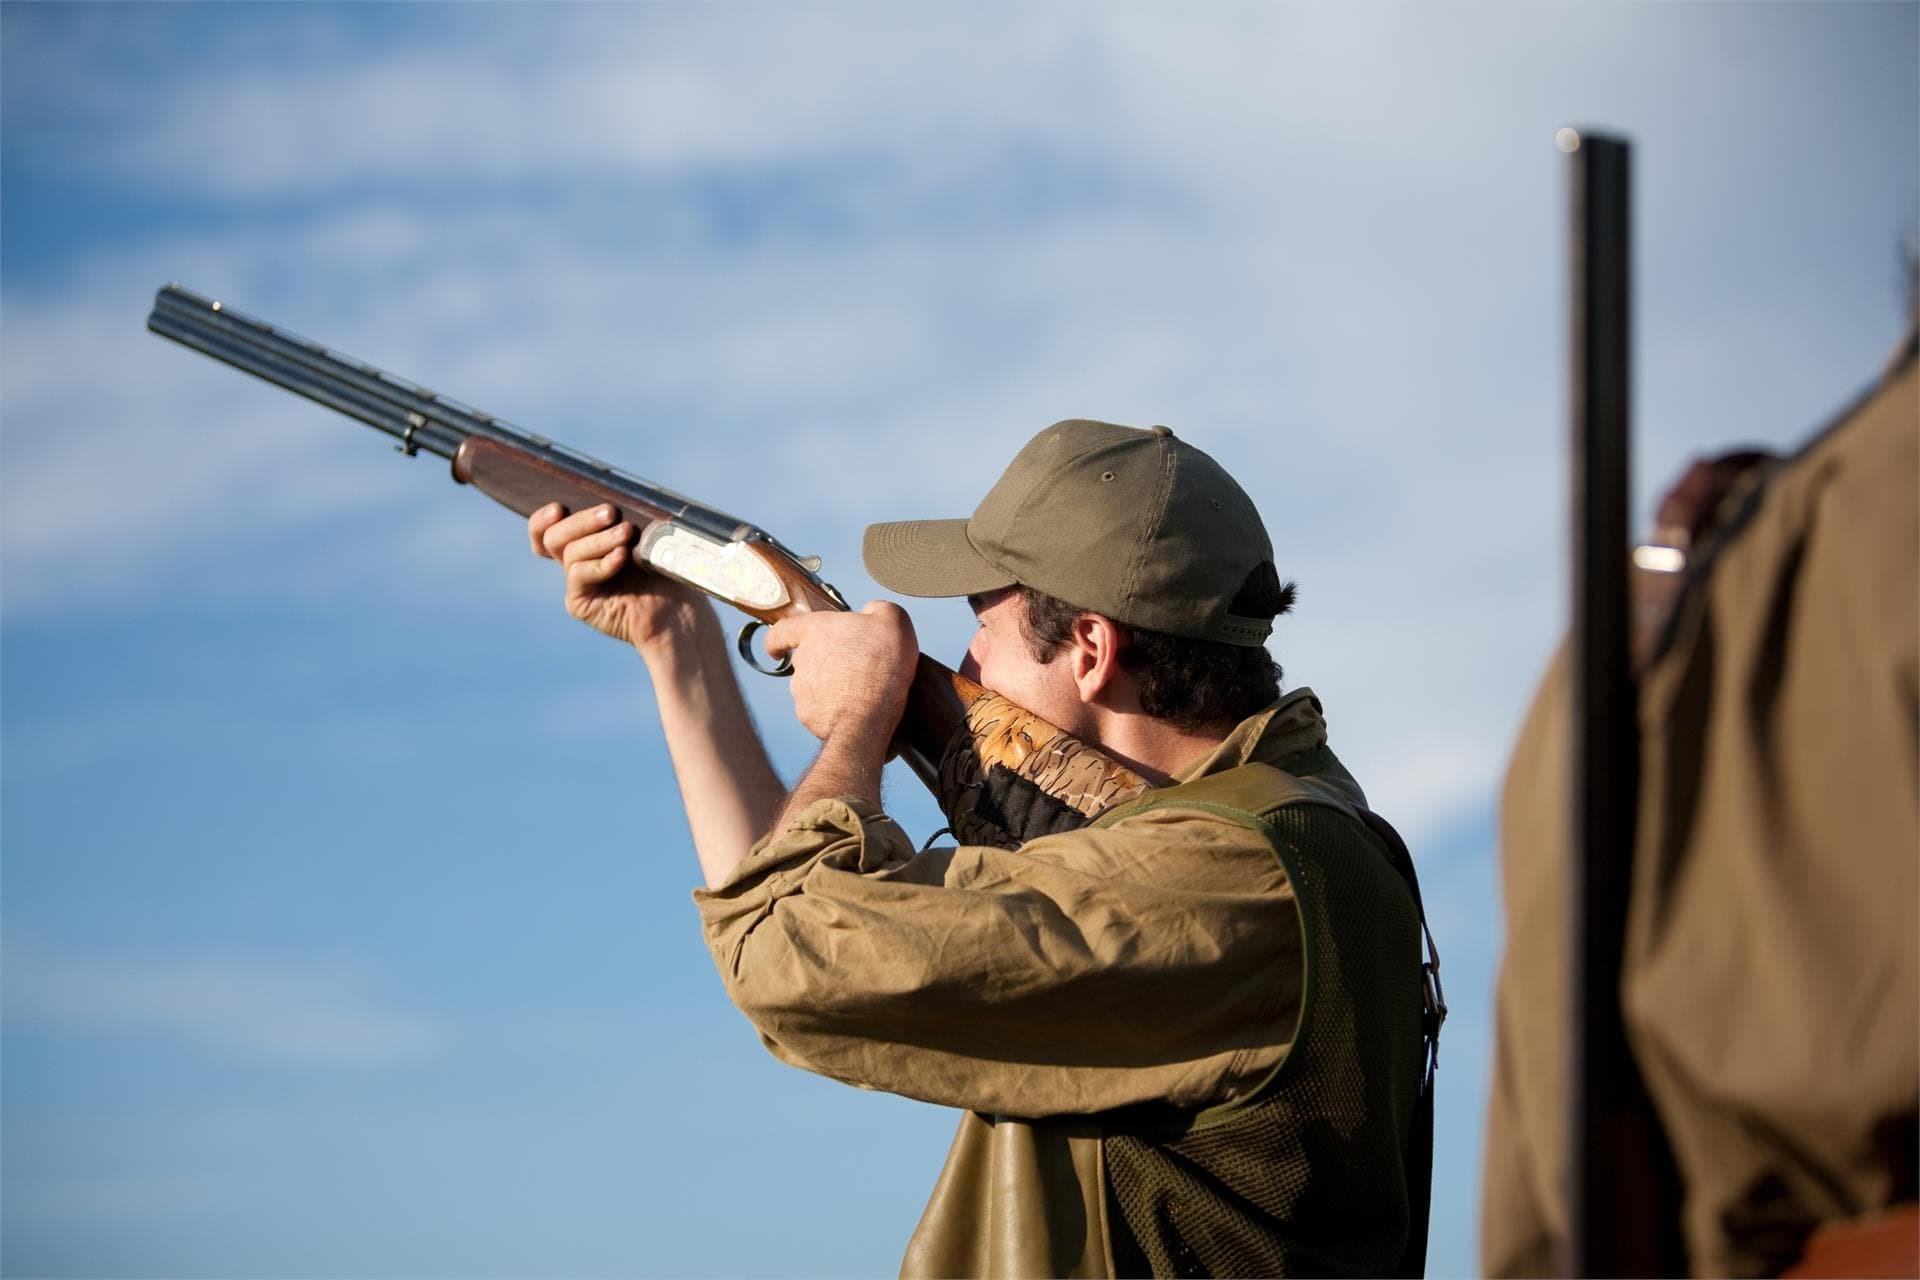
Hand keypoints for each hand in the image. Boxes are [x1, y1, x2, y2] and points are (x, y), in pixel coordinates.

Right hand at [528, 503, 708, 654]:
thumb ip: (622, 518)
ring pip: (570, 552)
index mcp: (585, 541)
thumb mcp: (645, 534)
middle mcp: (575, 561)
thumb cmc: (667, 568)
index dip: (544, 518)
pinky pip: (580, 575)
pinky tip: (621, 556)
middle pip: (554, 536)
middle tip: (610, 512)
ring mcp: (577, 583)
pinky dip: (601, 563)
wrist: (679, 611)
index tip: (558, 507)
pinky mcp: (580, 603)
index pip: (547, 528)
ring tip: (627, 532)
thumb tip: (609, 501)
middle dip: (581, 520)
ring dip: (599, 539)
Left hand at [765, 602, 917, 744]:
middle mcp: (802, 660)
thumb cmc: (880, 661)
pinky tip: (857, 710)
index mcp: (815, 630)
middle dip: (825, 665)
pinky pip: (820, 712)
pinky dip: (835, 711)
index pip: (782, 631)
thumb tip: (872, 613)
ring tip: (861, 692)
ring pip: (813, 688)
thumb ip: (876, 609)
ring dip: (832, 689)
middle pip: (805, 661)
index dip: (778, 640)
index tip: (776, 649)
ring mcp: (802, 691)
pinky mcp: (809, 716)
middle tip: (854, 669)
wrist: (872, 711)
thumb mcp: (891, 618)